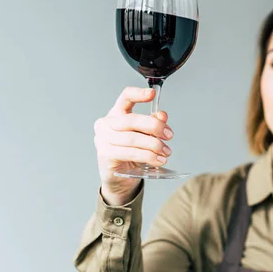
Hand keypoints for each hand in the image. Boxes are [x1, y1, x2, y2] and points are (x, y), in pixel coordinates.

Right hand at [94, 86, 172, 204]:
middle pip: (131, 120)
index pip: (125, 98)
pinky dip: (147, 156)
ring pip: (132, 138)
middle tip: (169, 135)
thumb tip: (162, 116)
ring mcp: (103, 140)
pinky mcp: (105, 155)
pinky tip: (158, 160)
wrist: (118, 177)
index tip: (152, 94)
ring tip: (166, 152)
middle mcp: (106, 124)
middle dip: (154, 126)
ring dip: (153, 145)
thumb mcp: (144, 136)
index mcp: (115, 114)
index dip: (138, 94)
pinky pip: (130, 153)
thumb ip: (153, 124)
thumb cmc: (130, 153)